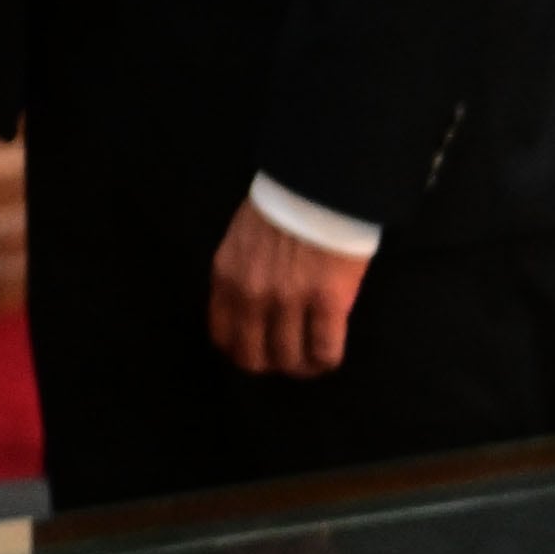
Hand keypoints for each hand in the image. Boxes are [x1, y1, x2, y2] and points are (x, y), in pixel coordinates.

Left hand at [209, 201, 369, 376]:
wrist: (319, 186)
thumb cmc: (283, 209)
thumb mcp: (241, 243)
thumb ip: (240, 278)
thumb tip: (254, 313)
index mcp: (227, 278)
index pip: (223, 336)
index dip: (243, 353)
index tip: (261, 352)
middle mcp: (252, 295)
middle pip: (254, 358)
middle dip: (272, 365)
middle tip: (290, 360)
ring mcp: (289, 301)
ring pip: (290, 360)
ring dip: (302, 367)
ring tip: (313, 359)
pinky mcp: (326, 303)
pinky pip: (324, 350)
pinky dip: (327, 359)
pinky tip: (330, 353)